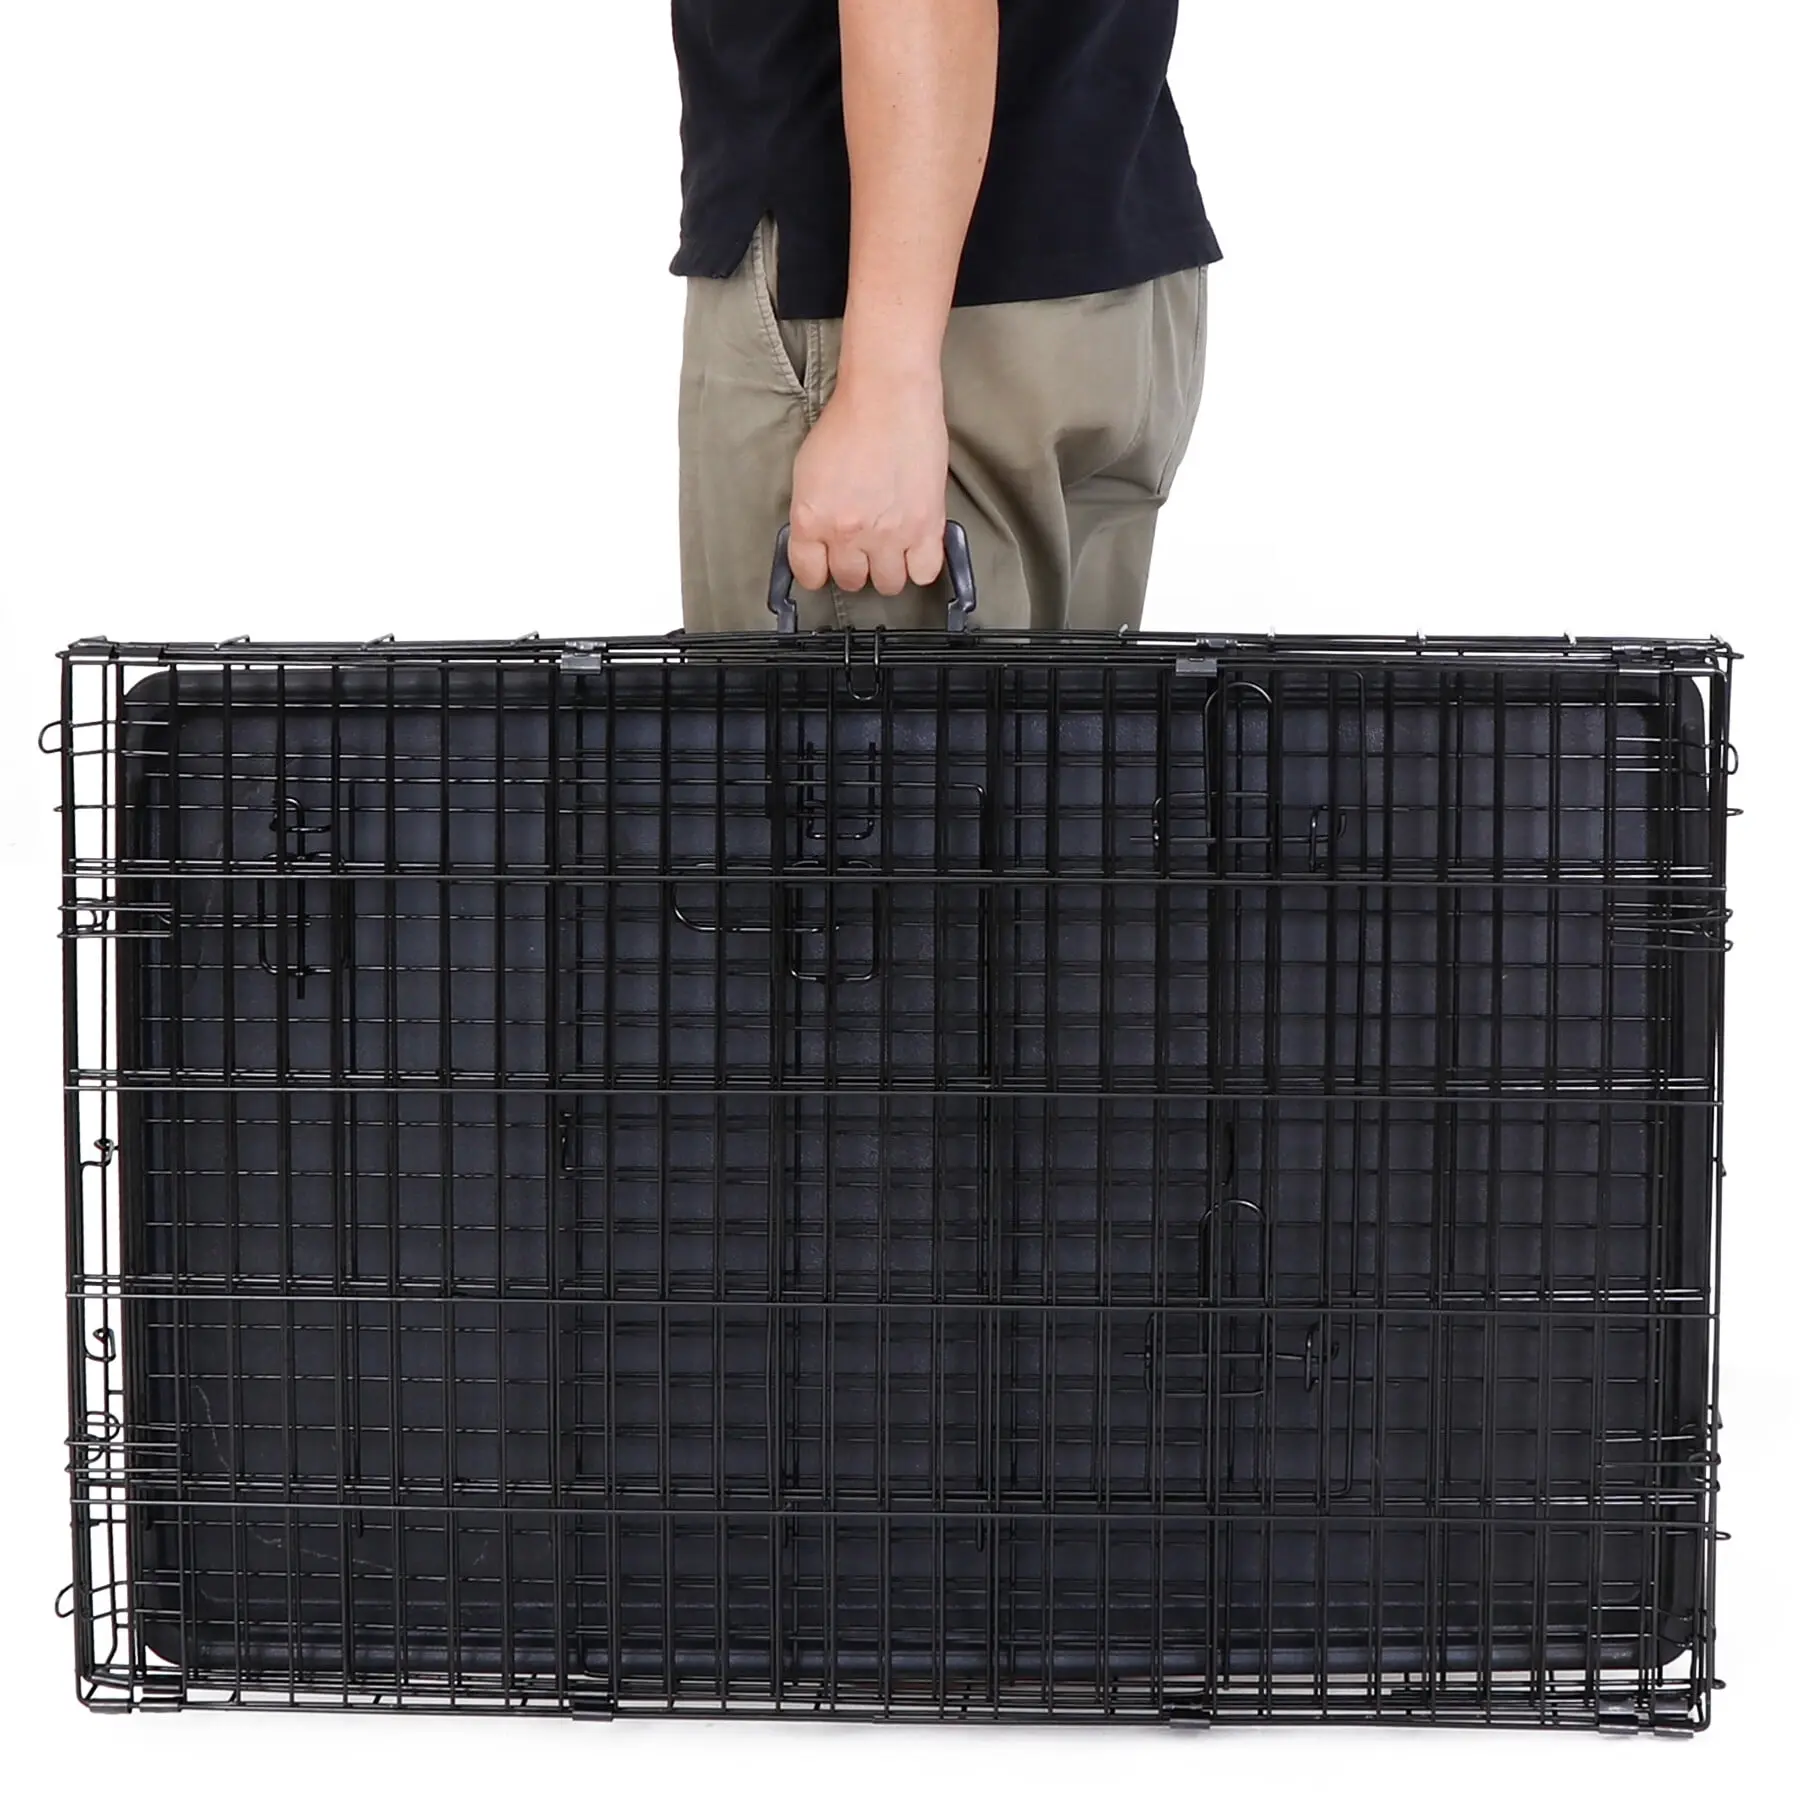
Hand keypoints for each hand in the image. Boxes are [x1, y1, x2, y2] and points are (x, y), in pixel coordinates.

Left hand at [788, 370, 948, 595]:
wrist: (888, 396)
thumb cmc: (848, 422)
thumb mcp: (807, 472)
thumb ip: (811, 513)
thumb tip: (818, 541)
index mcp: (811, 519)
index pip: (809, 574)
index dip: (818, 571)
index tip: (826, 564)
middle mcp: (847, 533)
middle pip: (850, 580)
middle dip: (855, 566)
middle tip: (862, 545)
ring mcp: (889, 534)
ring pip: (888, 583)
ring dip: (888, 568)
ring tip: (891, 546)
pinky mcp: (926, 527)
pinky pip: (924, 573)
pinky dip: (920, 565)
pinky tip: (916, 549)